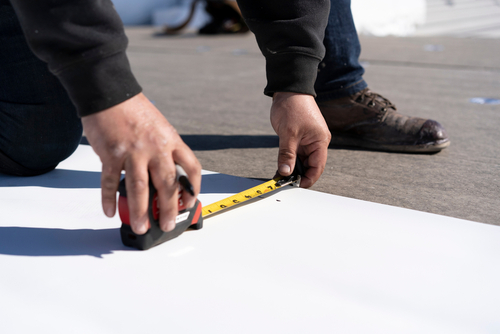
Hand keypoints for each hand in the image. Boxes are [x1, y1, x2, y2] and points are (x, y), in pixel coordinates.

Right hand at [82, 93, 200, 234]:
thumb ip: (165, 152)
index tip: (190, 202)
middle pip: (167, 184)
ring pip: (139, 188)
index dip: (193, 188)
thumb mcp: (161, 128)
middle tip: (167, 224)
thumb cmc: (135, 111)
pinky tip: (110, 211)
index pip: (191, 168)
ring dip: (140, 211)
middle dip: (169, 208)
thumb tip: (165, 180)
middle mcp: (155, 147)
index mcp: (171, 140)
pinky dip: (109, 198)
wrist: (109, 93)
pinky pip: (109, 181)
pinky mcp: (110, 153)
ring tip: (140, 226)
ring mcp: (132, 151)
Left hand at [271, 92, 330, 187]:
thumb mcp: (288, 134)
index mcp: (320, 141)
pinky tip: (280, 167)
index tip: (295, 186)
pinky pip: (296, 154)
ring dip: (292, 168)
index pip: (318, 167)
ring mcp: (308, 140)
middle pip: (310, 166)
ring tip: (280, 176)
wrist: (289, 89)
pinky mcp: (299, 138)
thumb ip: (287, 155)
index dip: (308, 179)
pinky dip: (289, 161)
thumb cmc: (292, 107)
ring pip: (302, 161)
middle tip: (284, 183)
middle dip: (299, 175)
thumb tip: (285, 173)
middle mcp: (317, 142)